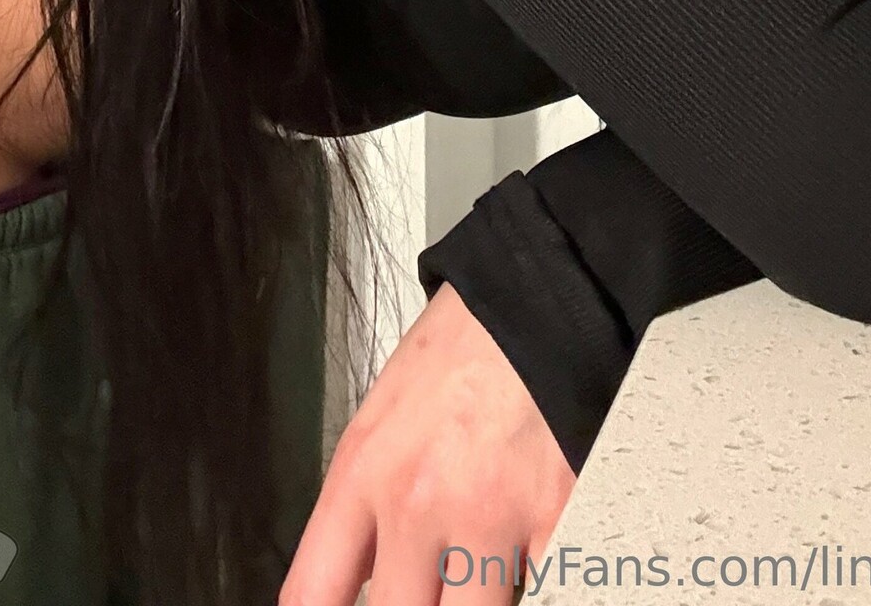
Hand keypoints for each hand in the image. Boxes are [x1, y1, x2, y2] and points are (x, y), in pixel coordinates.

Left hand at [281, 280, 575, 605]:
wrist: (533, 294)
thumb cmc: (462, 347)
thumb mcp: (382, 415)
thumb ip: (364, 505)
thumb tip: (356, 581)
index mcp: (365, 473)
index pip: (313, 594)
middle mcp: (418, 502)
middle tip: (430, 592)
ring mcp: (489, 514)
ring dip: (476, 602)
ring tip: (484, 576)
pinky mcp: (557, 517)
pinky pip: (544, 592)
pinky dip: (540, 587)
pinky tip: (531, 566)